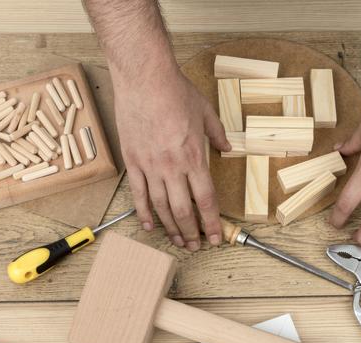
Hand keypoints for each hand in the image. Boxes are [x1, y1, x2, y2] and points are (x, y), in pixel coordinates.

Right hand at [113, 71, 230, 250]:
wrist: (144, 78)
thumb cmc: (175, 91)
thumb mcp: (206, 112)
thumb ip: (217, 134)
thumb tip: (227, 147)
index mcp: (194, 157)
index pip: (205, 200)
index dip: (210, 223)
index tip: (215, 237)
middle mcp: (172, 167)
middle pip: (183, 210)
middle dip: (191, 232)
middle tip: (195, 246)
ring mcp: (150, 165)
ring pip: (160, 207)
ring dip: (170, 228)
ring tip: (176, 241)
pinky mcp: (133, 161)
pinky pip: (138, 193)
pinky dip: (143, 212)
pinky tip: (149, 226)